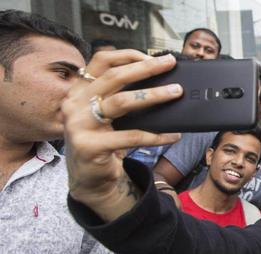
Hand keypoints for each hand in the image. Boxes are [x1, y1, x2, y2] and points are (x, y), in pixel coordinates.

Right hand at [63, 50, 182, 218]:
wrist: (89, 180)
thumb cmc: (104, 142)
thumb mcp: (107, 115)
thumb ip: (120, 96)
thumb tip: (159, 79)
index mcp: (79, 90)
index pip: (101, 61)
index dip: (128, 55)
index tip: (154, 56)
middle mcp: (75, 103)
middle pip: (114, 77)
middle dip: (145, 68)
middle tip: (170, 64)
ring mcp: (79, 125)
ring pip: (121, 102)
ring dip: (154, 95)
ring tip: (176, 92)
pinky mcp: (90, 147)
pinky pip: (131, 136)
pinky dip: (156, 135)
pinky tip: (173, 135)